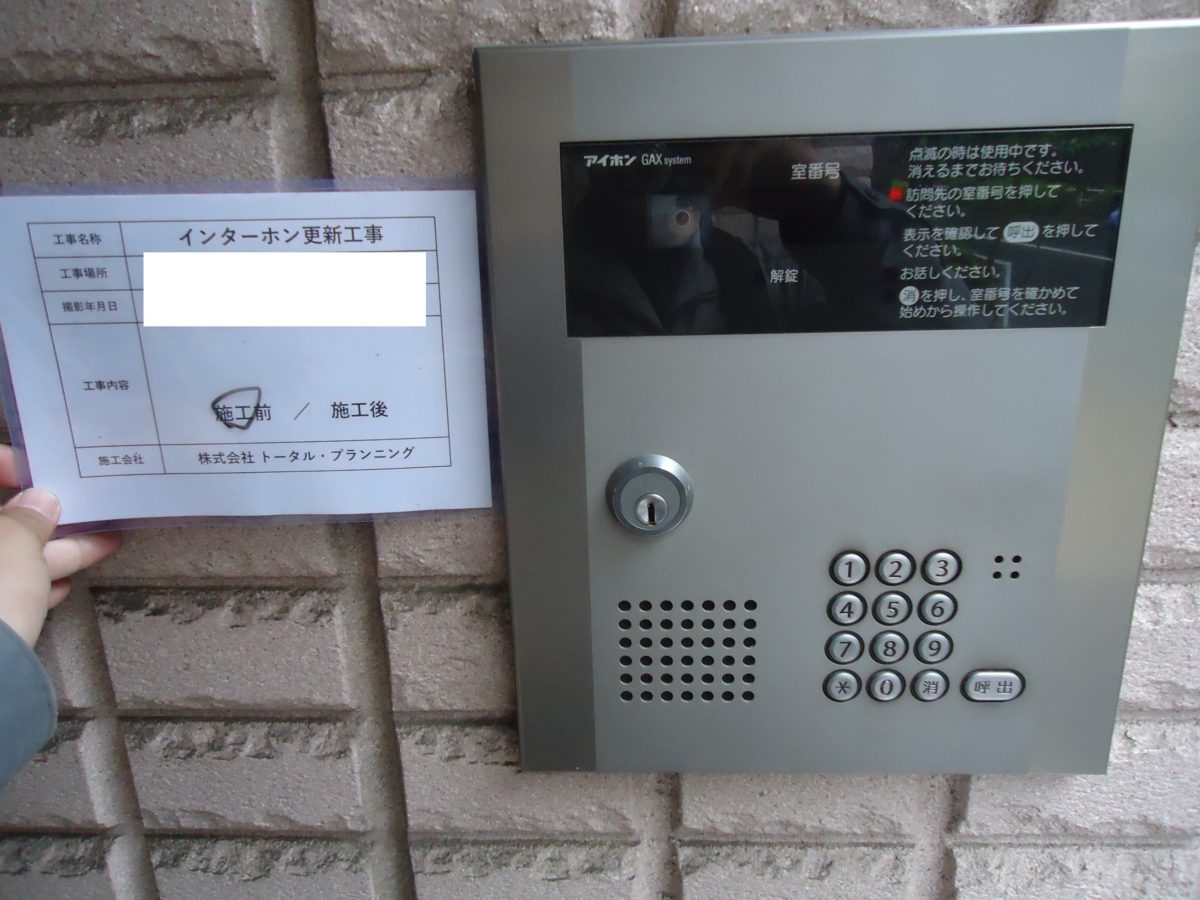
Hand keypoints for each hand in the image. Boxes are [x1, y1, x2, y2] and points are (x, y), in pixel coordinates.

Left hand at [0, 446, 120, 647]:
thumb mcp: (12, 546)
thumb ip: (28, 518)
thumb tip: (41, 502)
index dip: (4, 465)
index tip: (39, 469)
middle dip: (41, 517)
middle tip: (84, 508)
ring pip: (4, 560)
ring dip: (50, 552)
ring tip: (104, 545)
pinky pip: (0, 593)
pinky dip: (29, 586)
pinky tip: (63, 587)